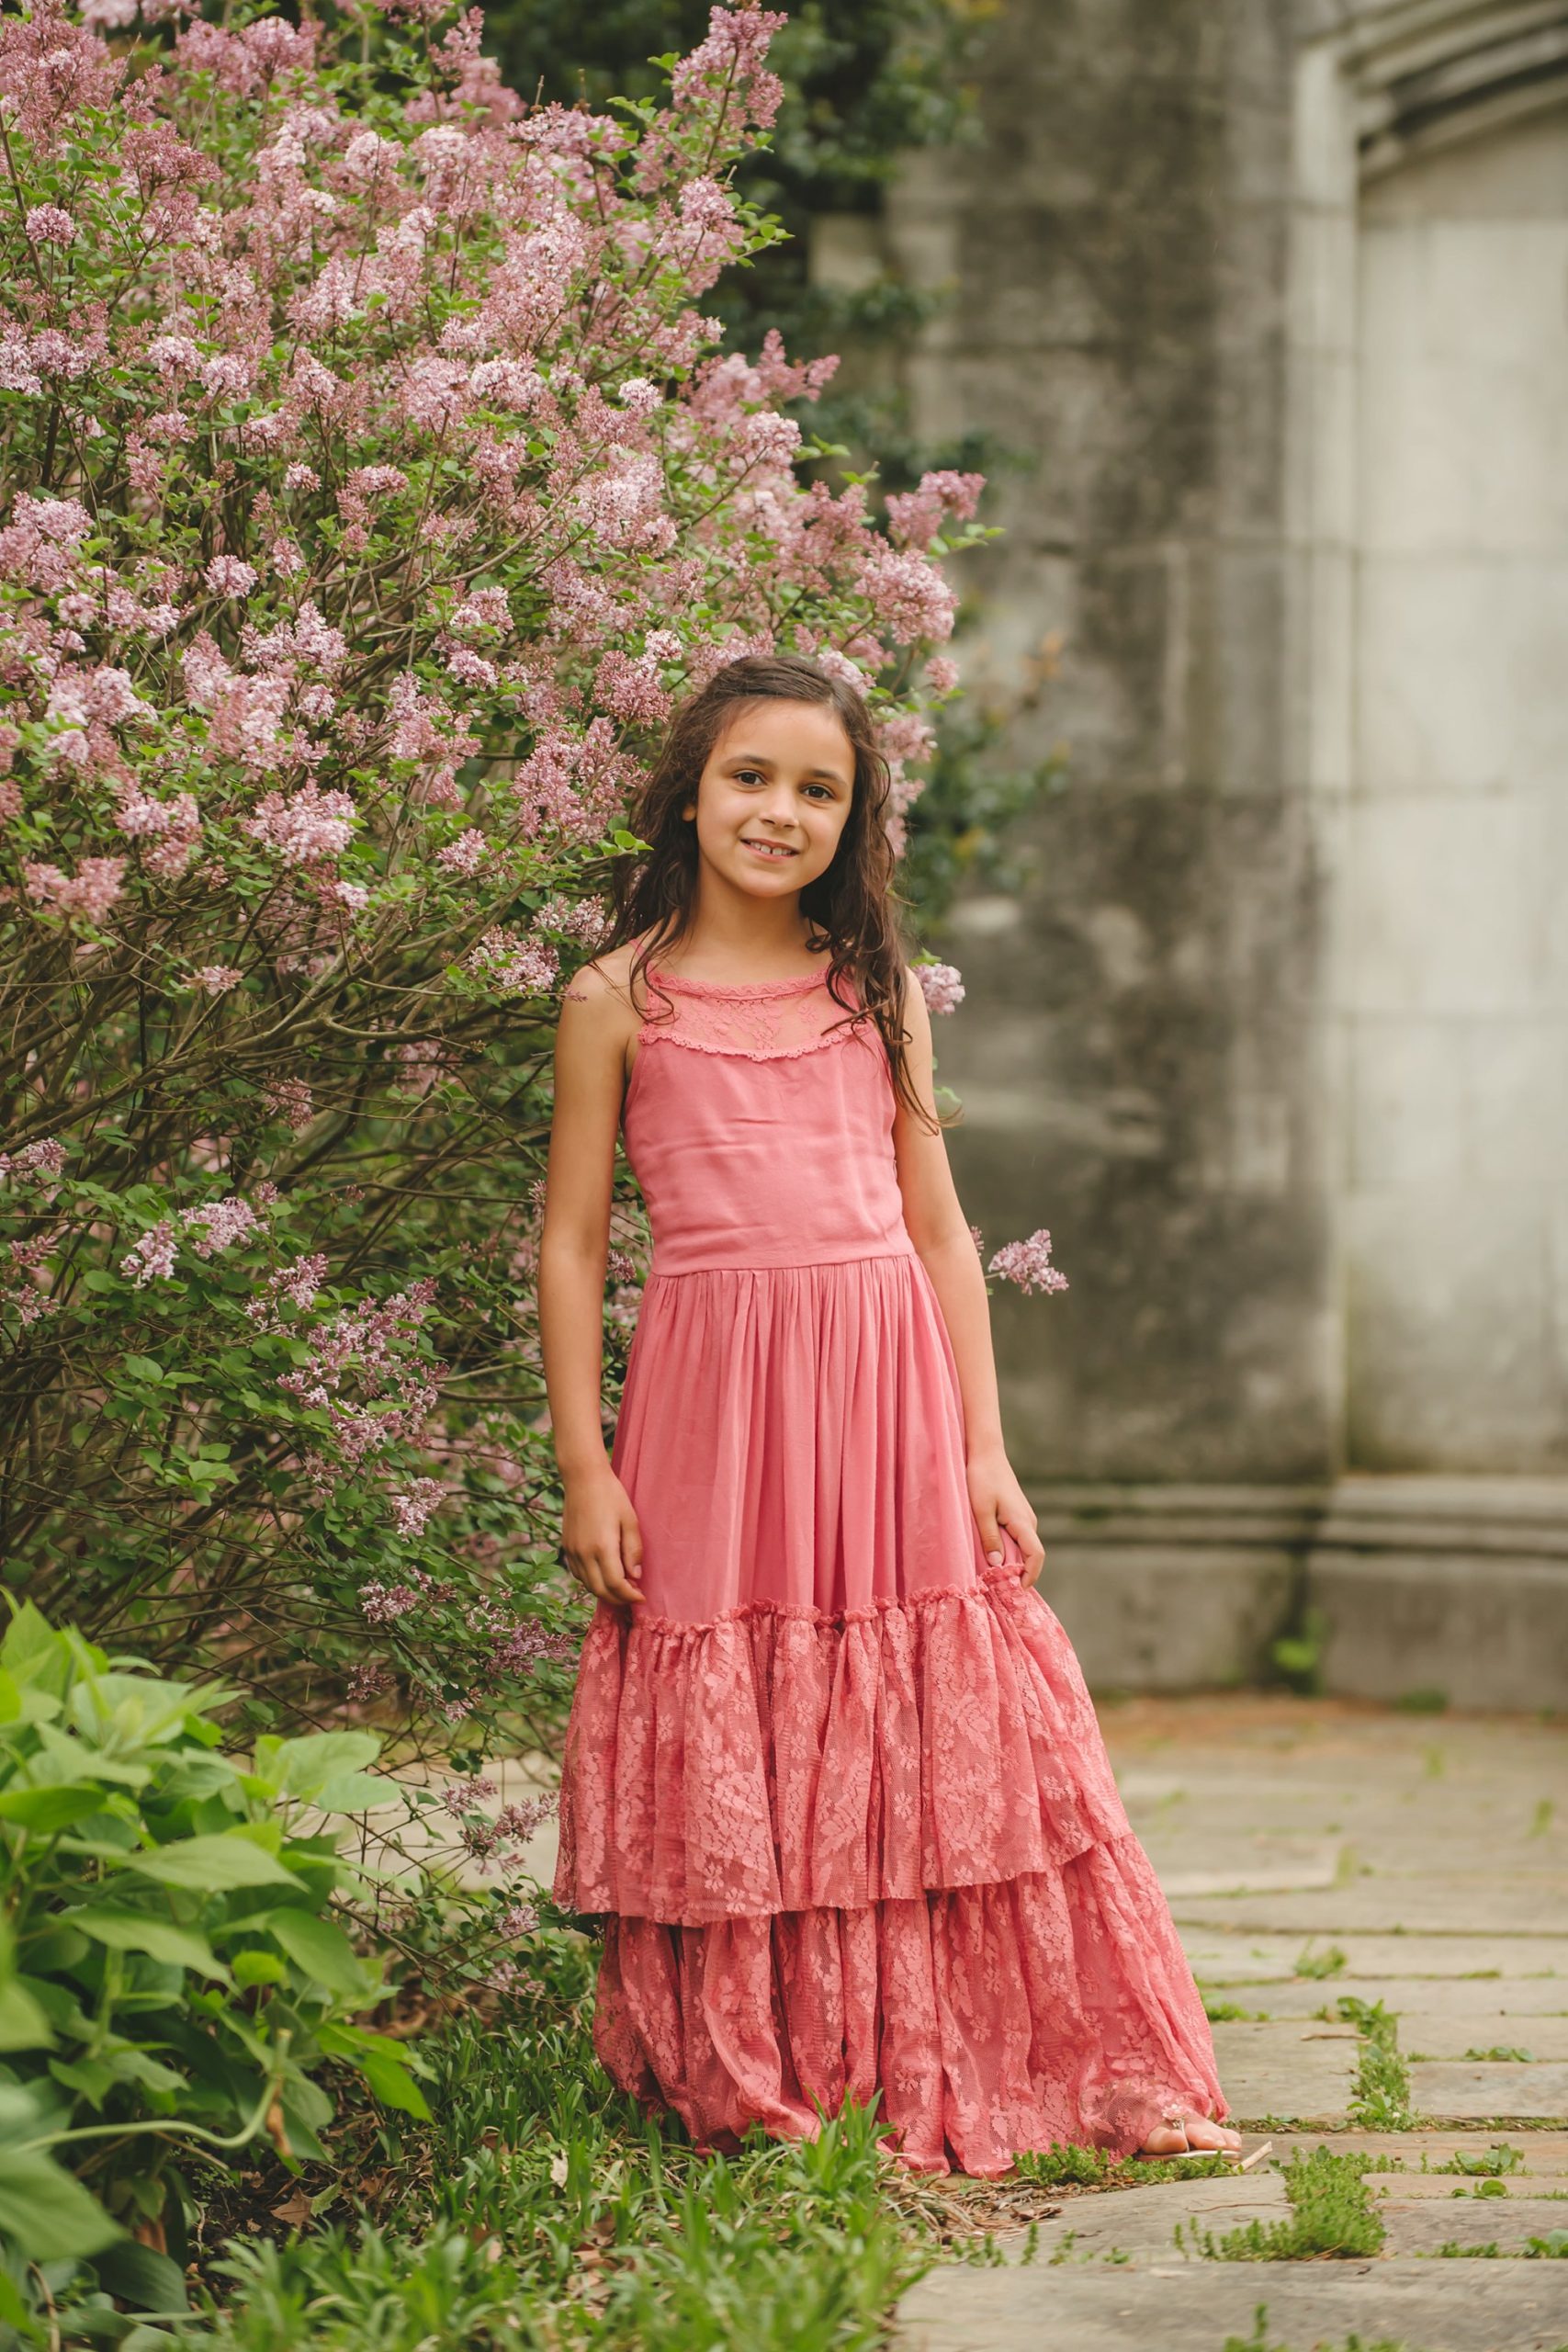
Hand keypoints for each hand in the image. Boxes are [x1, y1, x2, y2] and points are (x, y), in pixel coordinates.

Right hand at [561, 1464, 644, 1609]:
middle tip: (633, 1596)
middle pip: (599, 1590)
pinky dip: (591, 1581)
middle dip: (618, 1599)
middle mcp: (584, 1553)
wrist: (583, 1478)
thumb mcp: (630, 1520)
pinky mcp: (567, 1547)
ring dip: (604, 1591)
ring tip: (621, 1587)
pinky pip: (578, 1574)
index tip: (641, 1597)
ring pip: (587, 1584)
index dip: (629, 1596)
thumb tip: (635, 1576)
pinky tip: (604, 1575)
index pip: (615, 1584)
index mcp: (602, 1546)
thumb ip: (633, 1550)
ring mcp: (572, 1551)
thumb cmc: (611, 1495)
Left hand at [967, 1448, 1044, 1585]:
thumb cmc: (981, 1478)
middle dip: (1018, 1572)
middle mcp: (1028, 1521)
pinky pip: (1016, 1538)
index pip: (1036, 1555)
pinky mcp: (1016, 1514)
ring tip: (991, 1573)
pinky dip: (1007, 1549)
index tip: (1018, 1590)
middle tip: (999, 1588)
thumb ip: (989, 1537)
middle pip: (1030, 1555)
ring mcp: (1024, 1517)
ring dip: (1011, 1561)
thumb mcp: (980, 1510)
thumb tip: (997, 1564)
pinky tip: (991, 1552)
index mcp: (1022, 1521)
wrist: (986, 1453)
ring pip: (1022, 1547)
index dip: (1030, 1575)